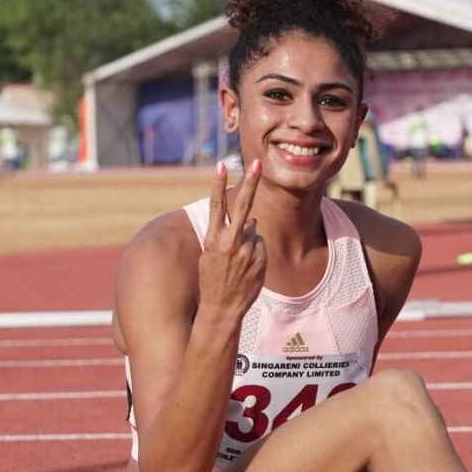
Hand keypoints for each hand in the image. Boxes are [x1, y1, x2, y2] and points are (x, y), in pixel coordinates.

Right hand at [197, 159, 266, 319]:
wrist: (221, 309)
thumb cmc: (213, 280)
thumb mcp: (212, 256)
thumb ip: (228, 235)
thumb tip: (253, 220)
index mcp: (213, 239)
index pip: (216, 206)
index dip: (218, 184)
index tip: (221, 165)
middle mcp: (230, 242)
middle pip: (243, 206)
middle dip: (249, 182)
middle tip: (257, 162)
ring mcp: (246, 251)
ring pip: (253, 230)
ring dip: (247, 240)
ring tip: (237, 263)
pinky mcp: (260, 259)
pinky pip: (260, 246)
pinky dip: (256, 252)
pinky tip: (247, 269)